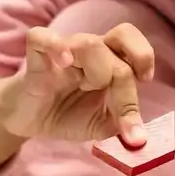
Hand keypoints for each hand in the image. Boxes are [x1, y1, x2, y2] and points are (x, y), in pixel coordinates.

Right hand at [2, 24, 154, 145]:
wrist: (29, 120)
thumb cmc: (66, 113)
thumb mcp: (99, 125)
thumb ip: (120, 127)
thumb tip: (138, 138)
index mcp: (109, 61)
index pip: (133, 48)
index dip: (144, 57)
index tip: (145, 80)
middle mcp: (89, 50)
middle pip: (118, 39)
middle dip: (124, 77)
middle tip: (117, 103)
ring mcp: (62, 52)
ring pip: (88, 42)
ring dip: (97, 68)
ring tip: (87, 87)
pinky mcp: (36, 58)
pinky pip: (41, 37)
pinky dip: (55, 46)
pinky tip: (64, 62)